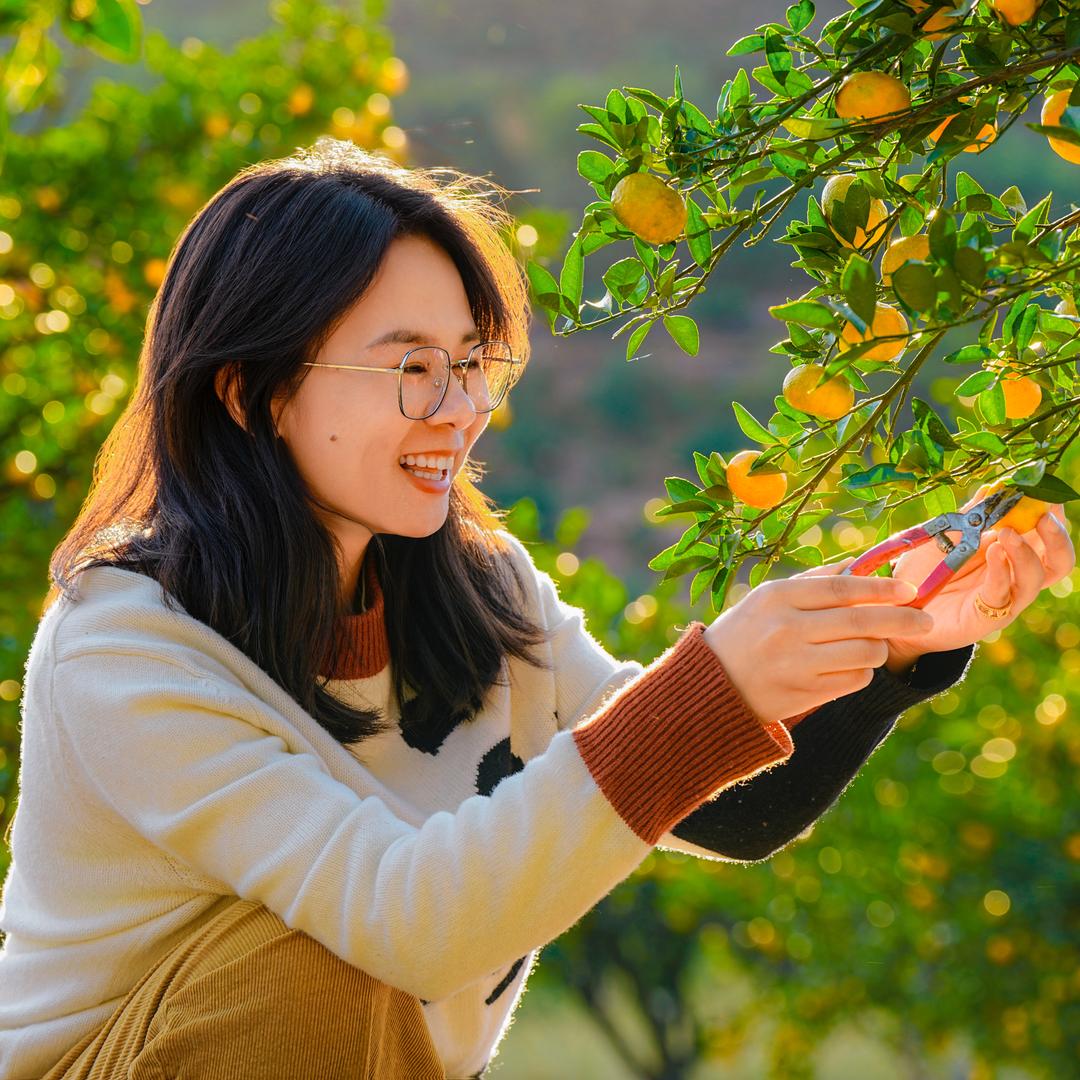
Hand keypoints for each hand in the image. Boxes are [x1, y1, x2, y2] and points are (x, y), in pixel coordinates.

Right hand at [703, 562, 931, 724]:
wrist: (713, 684)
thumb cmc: (747, 632)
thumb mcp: (768, 597)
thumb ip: (814, 581)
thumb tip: (862, 564)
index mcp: (778, 597)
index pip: (841, 588)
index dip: (880, 587)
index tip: (909, 589)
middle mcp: (786, 629)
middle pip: (860, 621)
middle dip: (901, 619)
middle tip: (925, 620)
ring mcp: (796, 664)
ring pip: (864, 653)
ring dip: (879, 649)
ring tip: (874, 645)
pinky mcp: (804, 693)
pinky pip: (854, 680)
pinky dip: (862, 672)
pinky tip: (850, 666)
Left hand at [883, 497, 1075, 668]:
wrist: (898, 606)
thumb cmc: (925, 570)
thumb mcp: (947, 536)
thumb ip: (971, 516)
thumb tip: (993, 487)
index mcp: (1011, 553)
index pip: (1045, 534)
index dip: (1052, 515)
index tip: (1044, 493)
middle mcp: (1014, 576)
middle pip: (1057, 560)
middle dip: (1056, 536)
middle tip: (1043, 516)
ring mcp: (1003, 597)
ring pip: (1035, 578)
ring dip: (1025, 552)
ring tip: (1006, 533)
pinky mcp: (985, 616)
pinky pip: (1002, 594)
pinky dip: (1000, 571)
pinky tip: (992, 553)